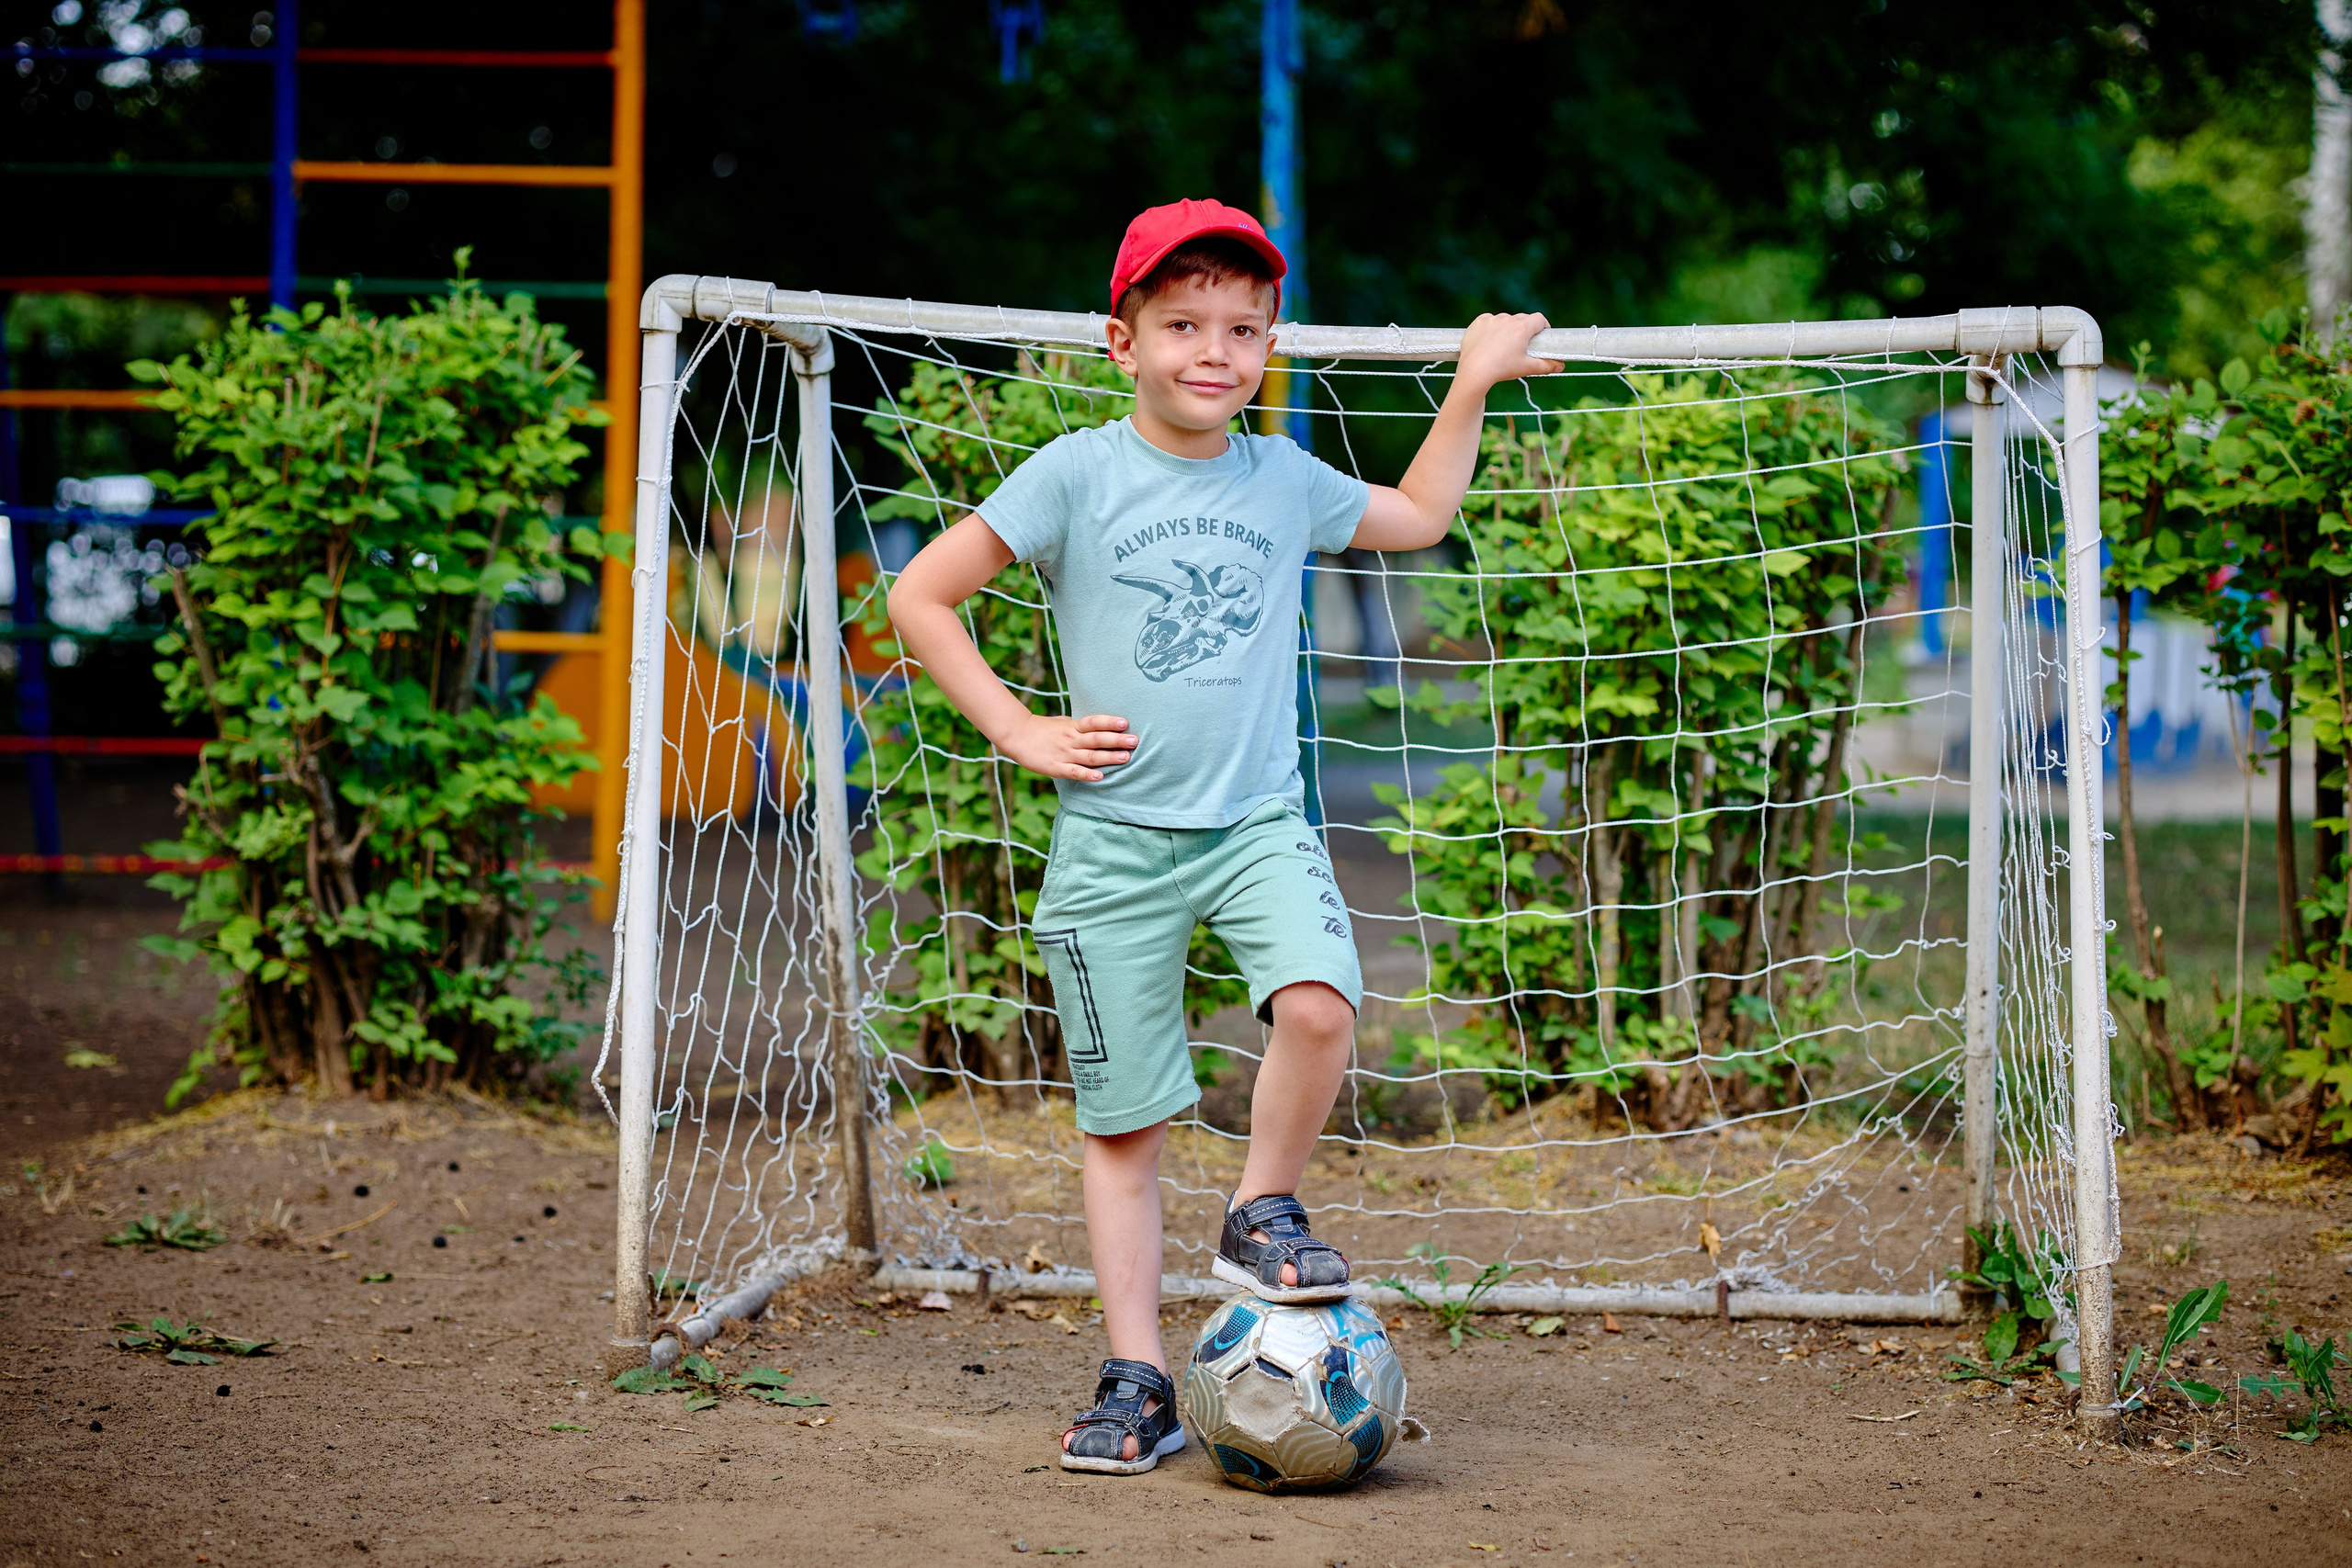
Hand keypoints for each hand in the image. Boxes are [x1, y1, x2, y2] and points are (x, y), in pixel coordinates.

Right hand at [994, 712, 1137, 781]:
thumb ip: (1079, 726)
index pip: (1093, 722)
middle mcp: (1070, 739)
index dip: (1109, 722)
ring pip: (1089, 756)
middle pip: (1096, 739)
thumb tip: (1099, 726)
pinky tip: (1100, 777)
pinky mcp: (1056, 768)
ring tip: (1125, 758)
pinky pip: (1074, 772)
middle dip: (1116, 740)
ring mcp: (1064, 754)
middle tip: (1134, 741)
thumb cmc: (1042, 729)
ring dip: (1108, 757)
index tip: (1125, 722)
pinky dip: (1087, 775)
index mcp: (1072, 727)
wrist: (1017, 736)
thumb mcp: (1062, 722)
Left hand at [1455, 311, 1560, 391]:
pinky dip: (1492, 327)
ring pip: (1505, 319)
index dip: (1543, 325)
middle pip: (1522, 318)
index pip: (1539, 319)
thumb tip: (1561, 366)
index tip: (1542, 333)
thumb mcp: (1527, 368)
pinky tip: (1490, 339)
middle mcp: (1508, 320)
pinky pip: (1489, 320)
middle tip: (1523, 343)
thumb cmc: (1502, 369)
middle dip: (1525, 328)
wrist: (1474, 372)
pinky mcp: (1478, 323)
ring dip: (1508, 327)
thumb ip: (1546, 366)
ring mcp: (1492, 320)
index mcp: (1522, 328)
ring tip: (1505, 343)